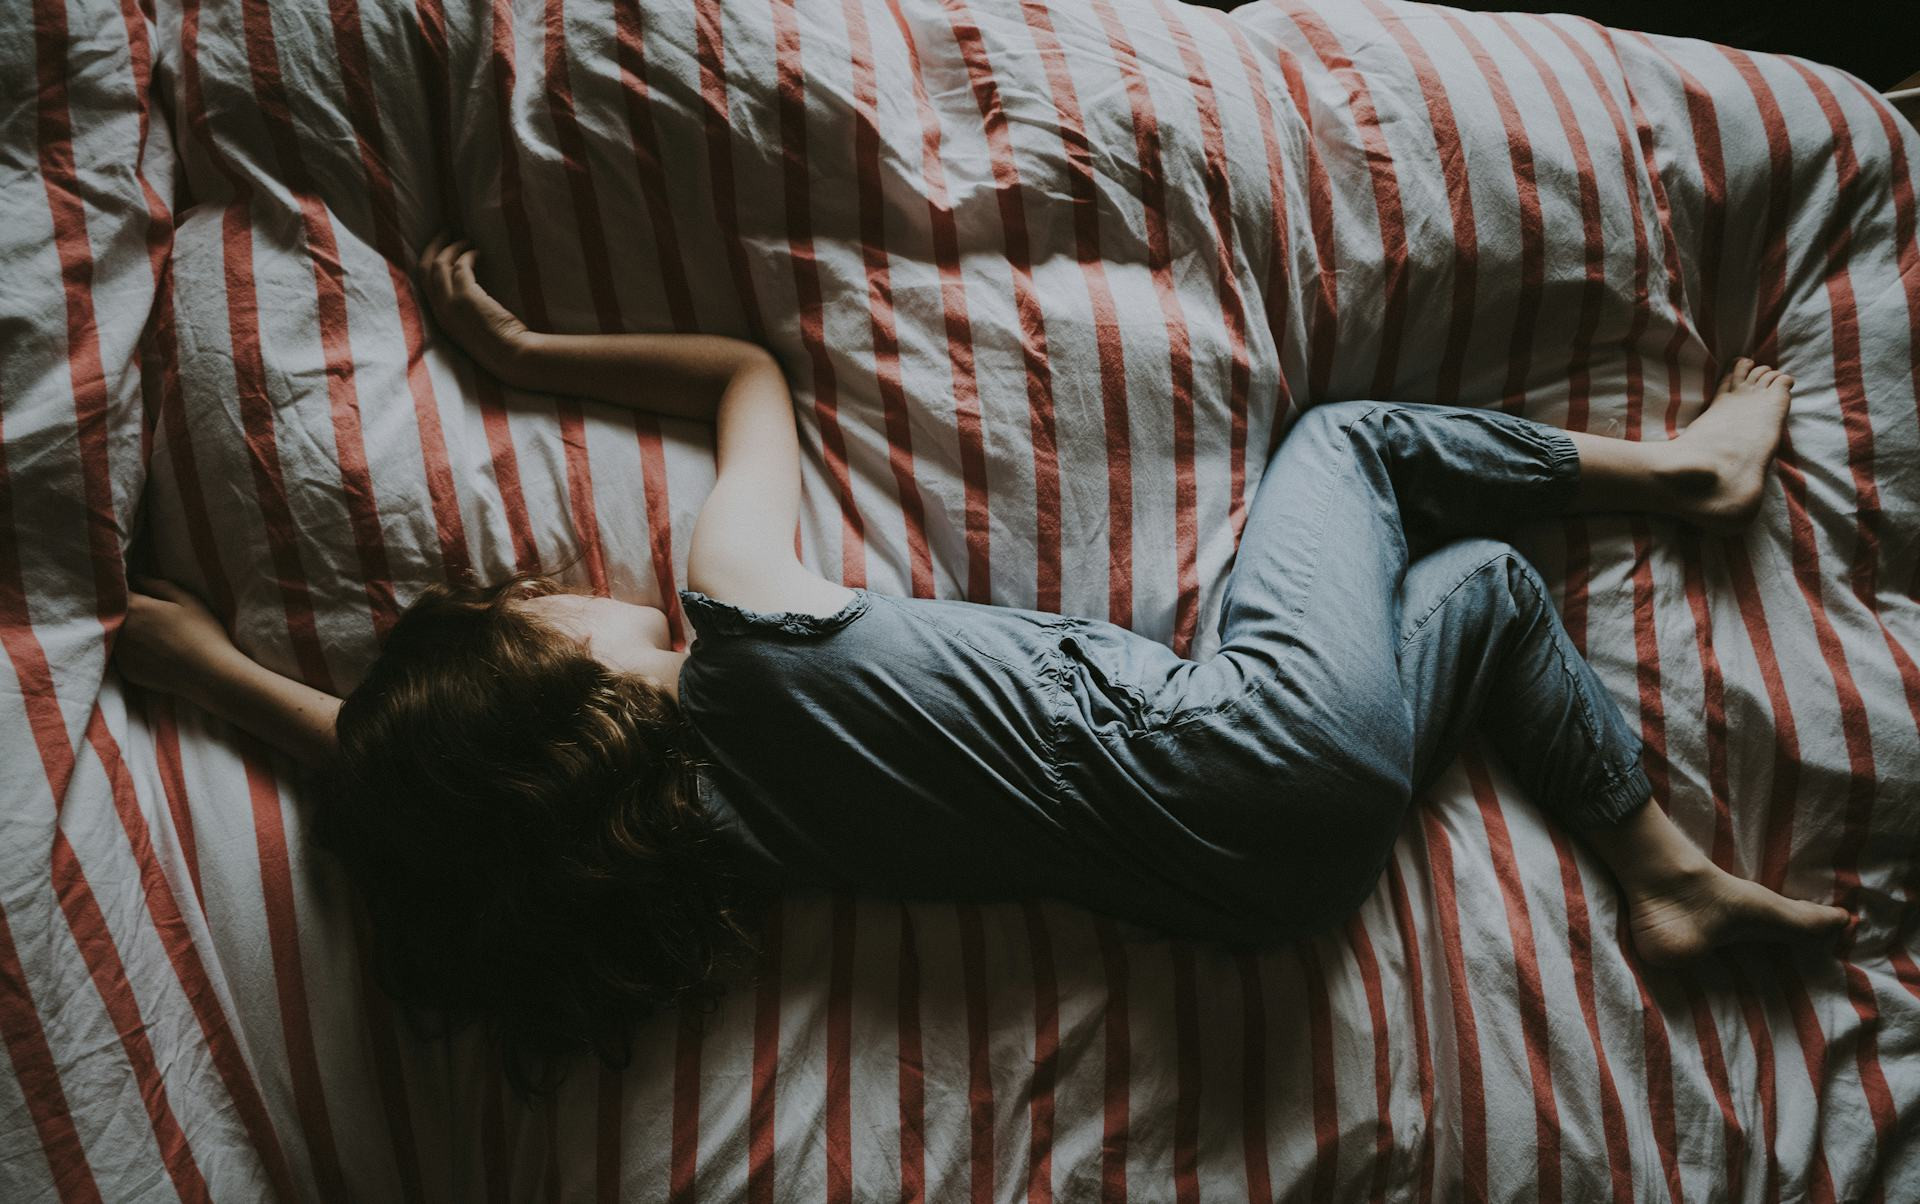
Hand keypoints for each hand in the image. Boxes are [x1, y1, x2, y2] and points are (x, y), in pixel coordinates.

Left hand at [117, 577, 245, 703]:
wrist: (210, 674)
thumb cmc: (203, 633)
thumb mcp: (188, 600)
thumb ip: (159, 586)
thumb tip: (138, 577)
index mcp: (135, 607)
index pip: (118, 590)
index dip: (126, 588)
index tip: (135, 588)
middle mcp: (121, 629)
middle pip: (112, 614)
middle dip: (124, 610)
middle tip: (147, 613)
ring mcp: (121, 653)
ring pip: (116, 636)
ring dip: (126, 632)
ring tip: (150, 634)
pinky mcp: (127, 671)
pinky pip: (123, 655)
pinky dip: (133, 652)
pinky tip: (153, 652)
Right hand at [418, 233, 530, 376]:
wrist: (509, 355)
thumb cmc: (498, 342)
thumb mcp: (472, 322)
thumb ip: (464, 304)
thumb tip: (468, 281)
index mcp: (439, 316)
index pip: (423, 282)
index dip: (429, 260)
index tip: (441, 247)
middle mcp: (439, 309)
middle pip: (425, 268)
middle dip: (435, 245)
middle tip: (446, 230)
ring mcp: (450, 303)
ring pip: (440, 264)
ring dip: (452, 247)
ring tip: (466, 239)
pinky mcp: (466, 298)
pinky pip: (461, 266)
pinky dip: (468, 255)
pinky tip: (479, 253)